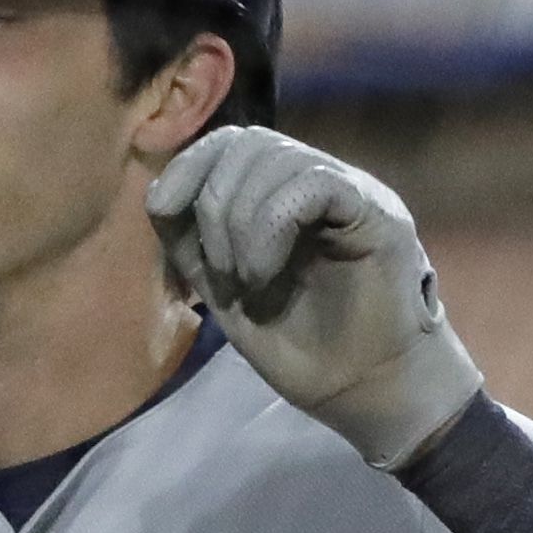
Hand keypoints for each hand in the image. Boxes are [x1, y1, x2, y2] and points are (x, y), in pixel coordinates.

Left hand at [149, 125, 483, 468]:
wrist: (363, 390)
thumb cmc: (301, 346)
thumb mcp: (224, 288)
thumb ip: (193, 243)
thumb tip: (156, 197)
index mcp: (283, 193)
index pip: (229, 142)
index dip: (187, 166)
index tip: (162, 212)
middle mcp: (319, 180)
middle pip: (247, 141)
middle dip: (212, 201)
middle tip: (219, 271)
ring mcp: (351, 191)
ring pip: (277, 158)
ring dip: (239, 222)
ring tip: (245, 280)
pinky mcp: (376, 212)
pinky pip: (314, 183)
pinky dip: (271, 225)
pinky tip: (263, 274)